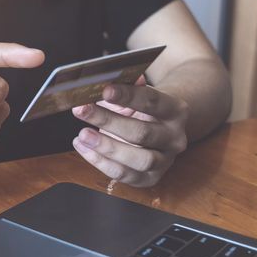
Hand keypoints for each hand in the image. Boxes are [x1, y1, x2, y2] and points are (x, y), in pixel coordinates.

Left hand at [71, 78, 188, 186]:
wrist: (161, 128)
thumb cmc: (143, 109)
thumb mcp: (137, 93)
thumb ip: (126, 85)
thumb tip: (107, 78)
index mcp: (175, 110)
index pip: (152, 102)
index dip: (127, 96)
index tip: (105, 90)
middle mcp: (174, 137)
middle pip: (142, 133)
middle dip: (108, 121)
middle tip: (82, 110)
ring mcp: (164, 161)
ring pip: (139, 160)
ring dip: (107, 147)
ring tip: (82, 135)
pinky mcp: (150, 179)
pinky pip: (125, 174)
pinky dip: (100, 162)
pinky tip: (83, 148)